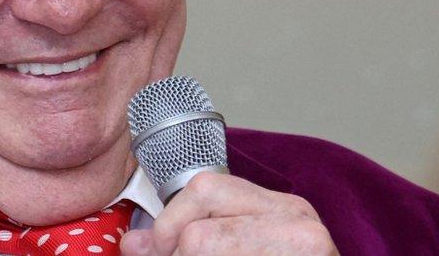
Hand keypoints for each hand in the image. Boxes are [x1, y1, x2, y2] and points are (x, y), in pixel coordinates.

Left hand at [119, 172, 337, 254]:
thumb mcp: (240, 247)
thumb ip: (189, 240)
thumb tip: (133, 244)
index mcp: (282, 207)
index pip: (203, 189)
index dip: (168, 224)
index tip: (155, 249)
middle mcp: (298, 223)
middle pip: (199, 234)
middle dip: (175, 254)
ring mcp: (305, 250)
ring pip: (204, 250)